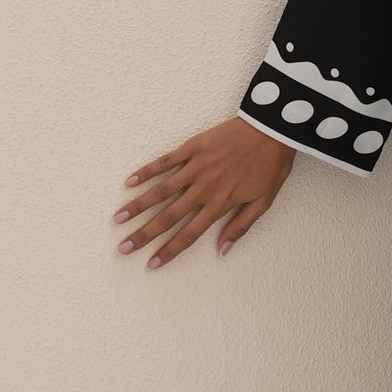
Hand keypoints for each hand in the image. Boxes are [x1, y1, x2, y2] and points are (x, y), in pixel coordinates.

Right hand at [113, 116, 295, 266]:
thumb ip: (241, 226)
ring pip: (160, 191)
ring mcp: (196, 167)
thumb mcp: (264, 201)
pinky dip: (146, 172)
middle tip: (123, 247)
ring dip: (137, 206)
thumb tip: (223, 250)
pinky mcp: (193, 148)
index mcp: (220, 203)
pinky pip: (165, 162)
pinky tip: (129, 182)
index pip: (189, 234)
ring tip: (117, 219)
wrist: (273, 129)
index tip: (152, 263)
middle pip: (168, 216)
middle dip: (144, 234)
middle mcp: (203, 188)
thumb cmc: (271, 165)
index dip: (169, 250)